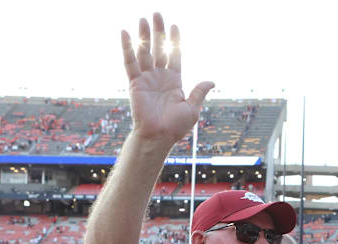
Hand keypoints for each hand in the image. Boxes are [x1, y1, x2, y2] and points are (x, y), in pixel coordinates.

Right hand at [121, 13, 213, 144]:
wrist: (159, 136)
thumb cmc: (175, 127)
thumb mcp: (192, 108)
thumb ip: (199, 92)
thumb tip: (211, 81)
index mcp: (174, 81)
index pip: (174, 55)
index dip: (174, 41)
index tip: (174, 26)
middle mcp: (159, 77)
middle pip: (158, 49)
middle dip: (158, 32)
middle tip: (157, 14)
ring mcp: (146, 78)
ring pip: (144, 51)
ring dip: (143, 35)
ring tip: (143, 18)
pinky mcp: (135, 82)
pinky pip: (130, 62)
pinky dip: (127, 48)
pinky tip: (126, 33)